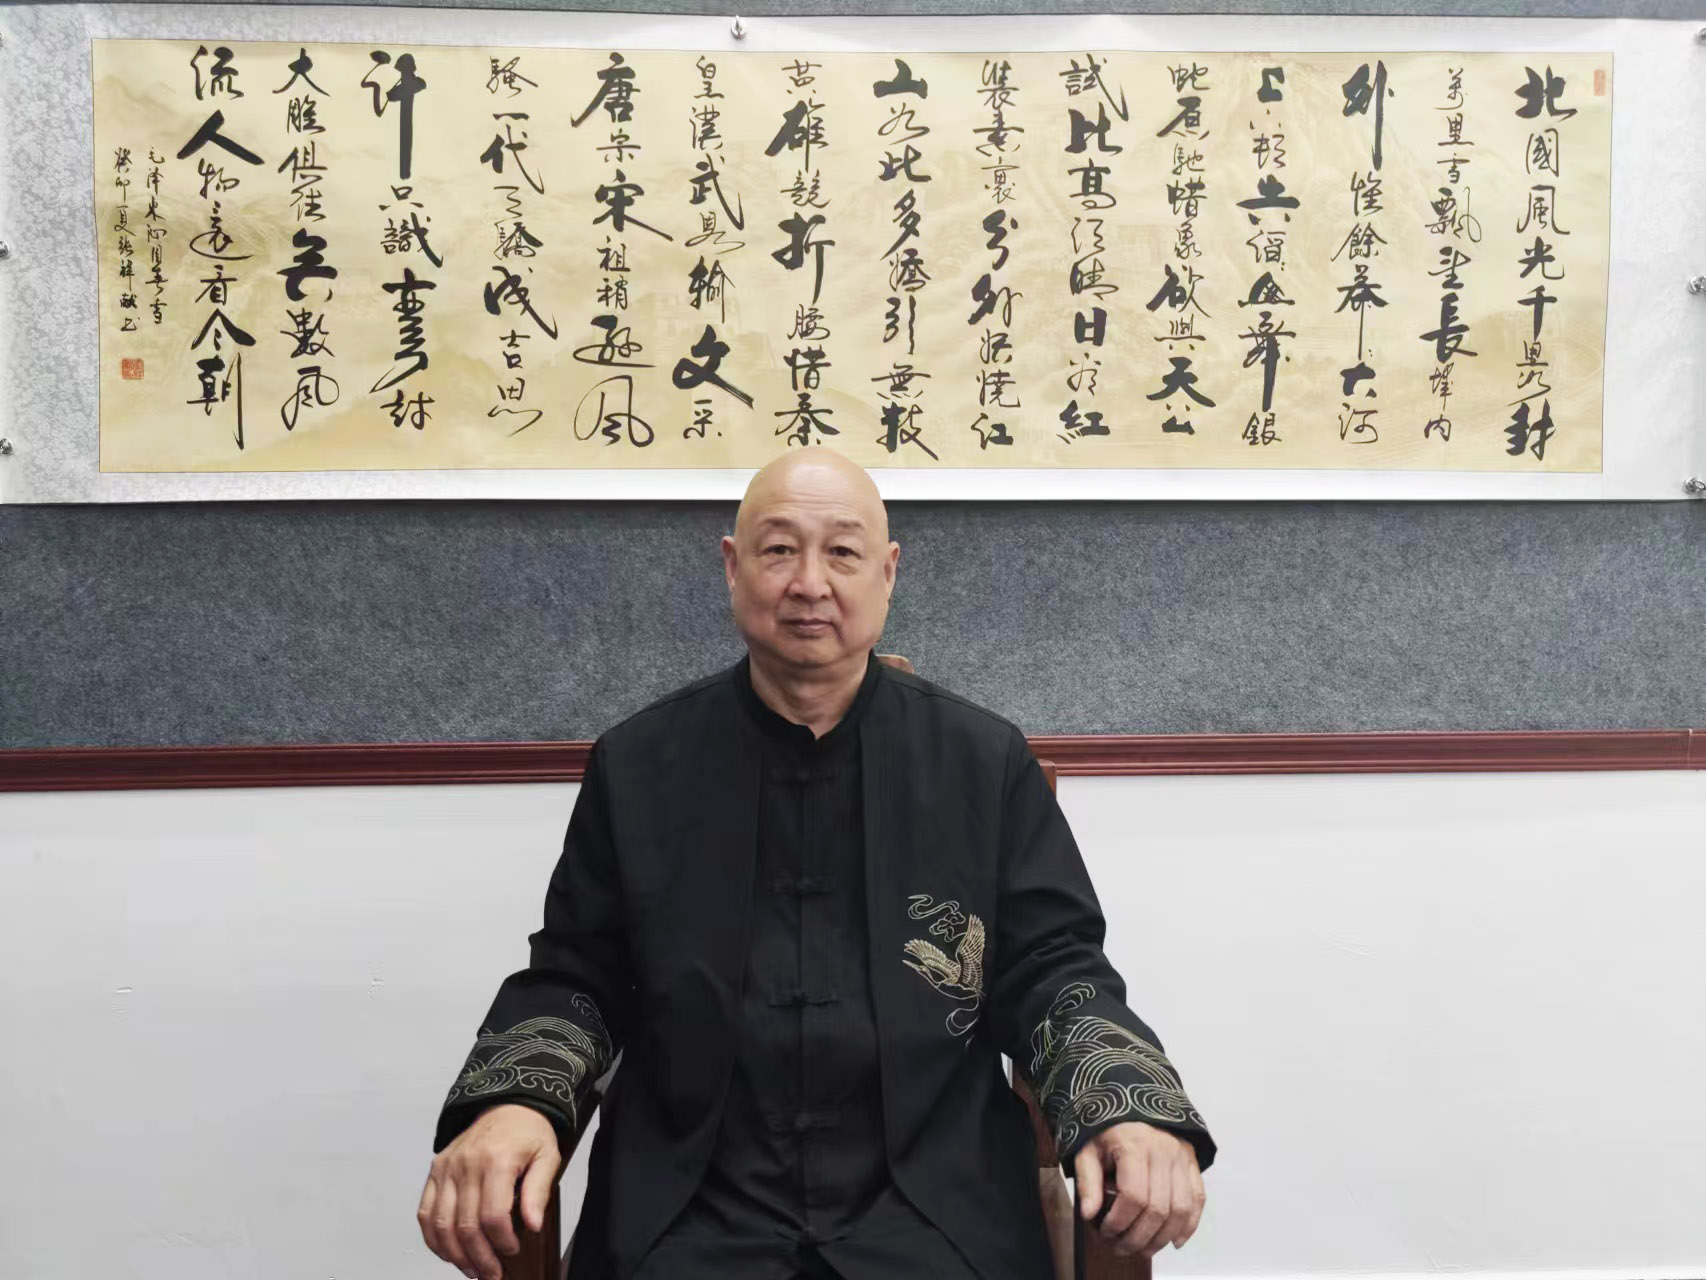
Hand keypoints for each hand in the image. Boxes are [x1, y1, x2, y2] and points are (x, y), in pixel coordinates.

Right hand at [418, 1103, 561, 1279]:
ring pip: (441, 1224)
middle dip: (480, 1257)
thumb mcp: (547, 1157)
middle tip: (492, 1273)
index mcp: (496, 1160)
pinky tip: (449, 1252)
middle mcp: (466, 1163)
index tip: (512, 1249)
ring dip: (455, 1255)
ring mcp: (447, 1167)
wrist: (508, 1106)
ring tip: (472, 1269)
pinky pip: (425, 1213)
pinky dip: (434, 1239)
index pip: (493, 1214)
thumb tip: (532, 1225)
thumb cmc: (528, 1133)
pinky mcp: (436, 1171)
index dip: (502, 1241)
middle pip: (465, 1225)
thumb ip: (539, 1192)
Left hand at [1072, 1120, 1204, 1257]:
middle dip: (1139, 1237)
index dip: (1120, 1222)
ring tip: (1144, 1248)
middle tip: (1122, 1247)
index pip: (1133, 1196)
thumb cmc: (1107, 1128)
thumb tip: (1089, 1214)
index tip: (1107, 1232)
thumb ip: (1088, 1181)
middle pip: (1158, 1208)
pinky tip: (1174, 1240)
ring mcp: (1181, 1156)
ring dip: (1163, 1237)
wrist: (1130, 1099)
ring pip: (1180, 1209)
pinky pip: (1198, 1199)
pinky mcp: (1191, 1162)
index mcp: (1134, 1144)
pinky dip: (1189, 1225)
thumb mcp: (1087, 1148)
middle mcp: (1163, 1150)